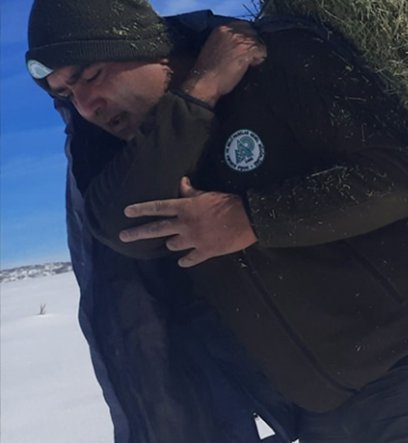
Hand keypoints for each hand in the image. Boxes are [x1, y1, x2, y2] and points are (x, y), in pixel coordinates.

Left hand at [120, 177, 257, 266]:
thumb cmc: (229, 203)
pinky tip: (183, 261)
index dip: (141, 209)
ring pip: (172, 245)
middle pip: (156, 229)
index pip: (158, 208)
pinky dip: (185, 260)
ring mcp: (194, 240)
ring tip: (172, 243)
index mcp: (185, 208)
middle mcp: (185, 224)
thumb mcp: (208, 194)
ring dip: (171, 244)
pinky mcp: (205, 251)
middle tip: (123, 237)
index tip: (126, 212)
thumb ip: (191, 192)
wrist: (249, 219)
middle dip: (137, 233)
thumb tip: (182, 181)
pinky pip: (189, 259)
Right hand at [180, 21, 266, 105]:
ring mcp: (240, 38)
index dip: (247, 37)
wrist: (205, 80)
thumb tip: (240, 41)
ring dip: (256, 52)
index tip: (244, 47)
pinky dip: (259, 59)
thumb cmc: (208, 68)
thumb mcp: (215, 46)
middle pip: (253, 32)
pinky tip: (249, 65)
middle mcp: (231, 30)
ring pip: (258, 41)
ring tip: (247, 62)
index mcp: (221, 28)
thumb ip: (227, 39)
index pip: (243, 25)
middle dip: (252, 43)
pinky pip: (262, 51)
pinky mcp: (247, 49)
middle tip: (247, 56)